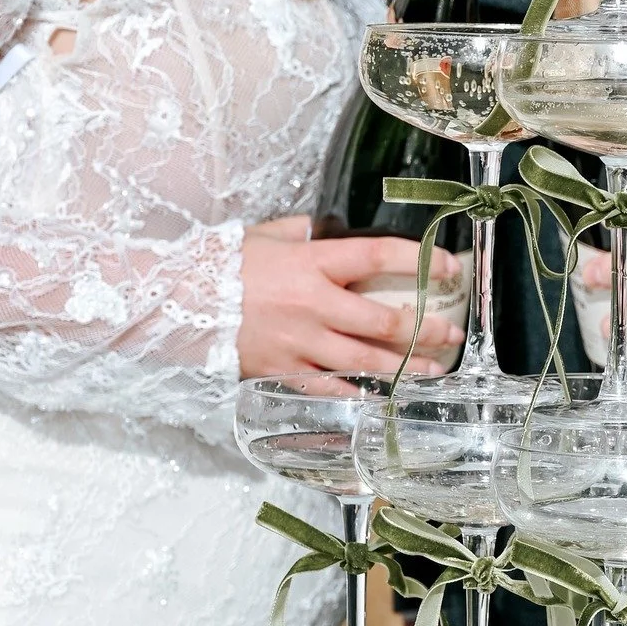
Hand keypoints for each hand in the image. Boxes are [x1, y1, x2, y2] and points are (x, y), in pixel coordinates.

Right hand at [238, 216, 465, 378]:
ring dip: (405, 367)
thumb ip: (301, 231)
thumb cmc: (221, 263)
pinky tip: (383, 398)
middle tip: (452, 334)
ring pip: (365, 360)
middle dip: (425, 329)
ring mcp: (299, 343)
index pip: (378, 256)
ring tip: (434, 370)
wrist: (174, 301)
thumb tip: (324, 227)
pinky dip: (359, 395)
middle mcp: (313, 305)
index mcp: (312, 263)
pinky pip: (330, 389)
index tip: (451, 267)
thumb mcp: (265, 234)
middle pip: (384, 320)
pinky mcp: (282, 371)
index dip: (421, 261)